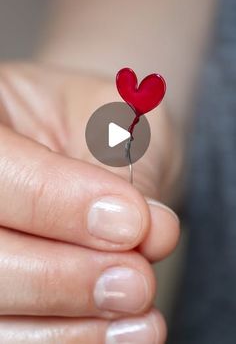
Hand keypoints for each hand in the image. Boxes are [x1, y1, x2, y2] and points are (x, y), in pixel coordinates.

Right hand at [0, 62, 179, 342]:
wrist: (99, 145)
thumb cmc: (100, 122)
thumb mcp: (115, 122)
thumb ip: (121, 170)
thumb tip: (146, 232)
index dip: (54, 201)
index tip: (131, 221)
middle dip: (58, 277)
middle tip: (135, 279)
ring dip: (64, 324)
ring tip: (136, 303)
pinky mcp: (3, 299)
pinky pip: (12, 335)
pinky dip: (64, 341)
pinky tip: (119, 333)